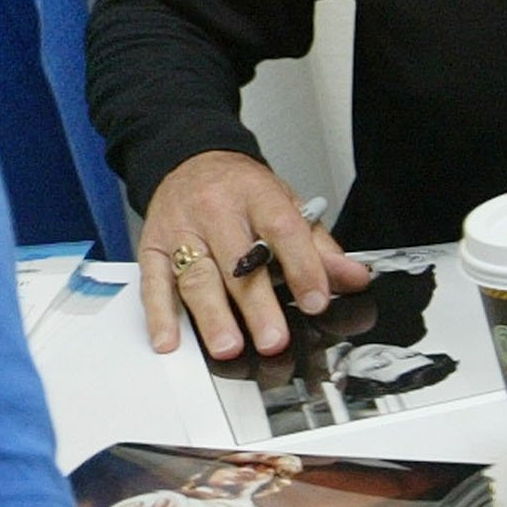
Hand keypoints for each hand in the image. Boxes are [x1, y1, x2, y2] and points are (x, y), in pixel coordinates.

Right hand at [136, 151, 368, 359]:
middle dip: (256, 304)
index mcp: (256, 196)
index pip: (281, 229)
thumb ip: (318, 246)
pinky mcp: (152, 247)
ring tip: (228, 345)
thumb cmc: (240, 190)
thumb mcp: (284, 205)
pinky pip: (154, 283)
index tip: (316, 300)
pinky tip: (170, 339)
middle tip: (273, 339)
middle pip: (238, 261)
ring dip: (212, 315)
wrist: (189, 160)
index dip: (302, 266)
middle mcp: (216, 210)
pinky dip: (160, 315)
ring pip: (197, 275)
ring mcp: (181, 229)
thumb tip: (354, 277)